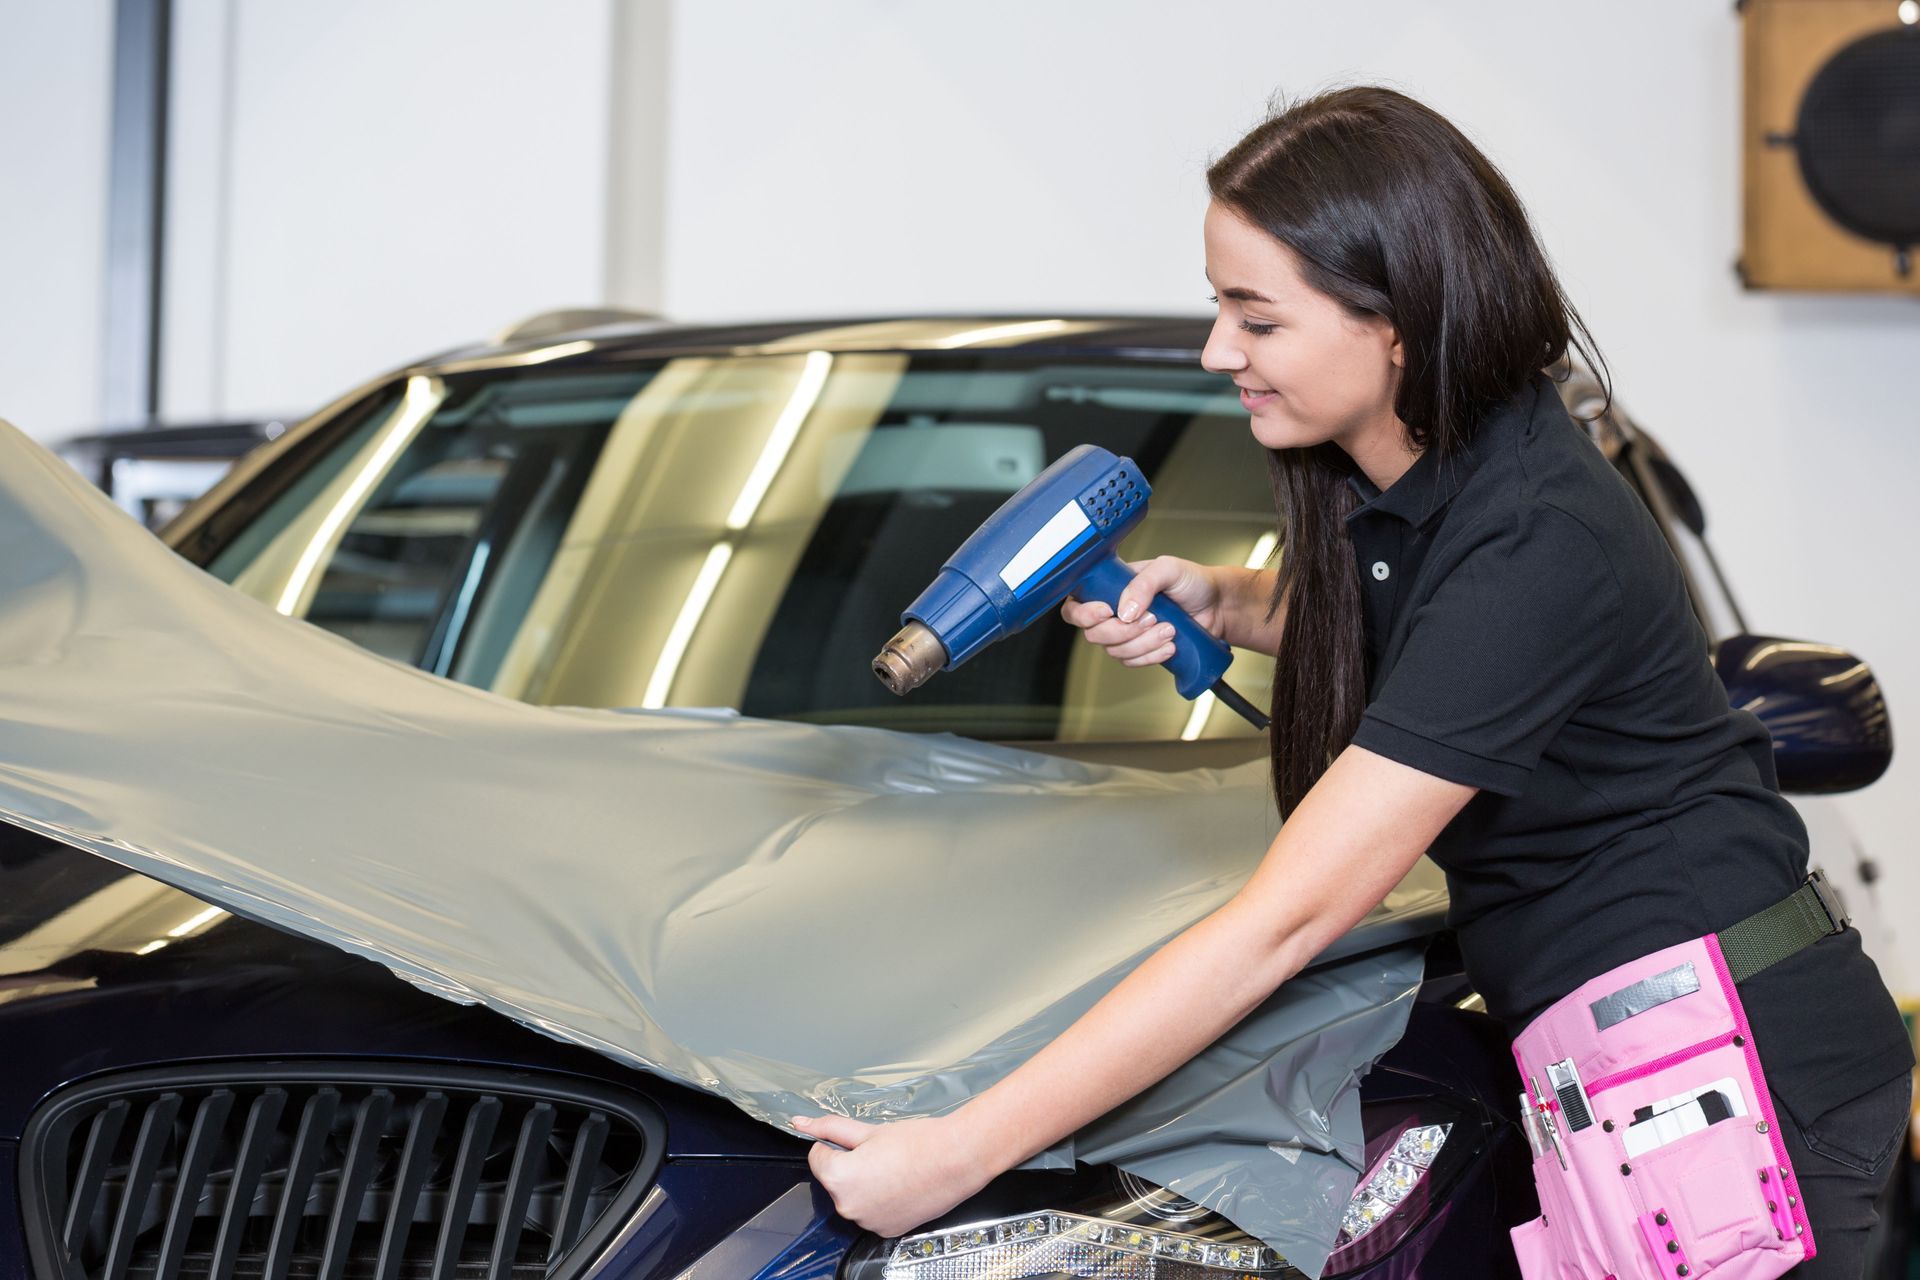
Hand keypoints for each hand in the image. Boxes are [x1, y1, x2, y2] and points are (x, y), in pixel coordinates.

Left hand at [793, 1112, 1001, 1238]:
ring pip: (854, 1196)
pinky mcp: (886, 1230)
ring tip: (893, 1168)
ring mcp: (868, 1222)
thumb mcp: (869, 1130)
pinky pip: (872, 1212)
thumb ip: (830, 1128)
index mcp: (839, 1178)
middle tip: (880, 1152)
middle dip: (850, 1165)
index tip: (856, 1142)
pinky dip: (880, 1199)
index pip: (817, 1156)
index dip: (835, 1144)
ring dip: (865, 1183)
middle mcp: (848, 1206)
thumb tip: (801, 1124)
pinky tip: (900, 1184)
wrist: (957, 1160)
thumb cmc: (918, 1142)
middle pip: (835, 1179)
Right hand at [1058, 556, 1222, 667]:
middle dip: (1123, 631)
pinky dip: (1151, 656)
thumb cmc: (1193, 582)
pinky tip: (1169, 645)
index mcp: (1111, 587)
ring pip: (1115, 651)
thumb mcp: (1168, 569)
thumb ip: (1143, 583)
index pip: (1076, 605)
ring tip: (1169, 629)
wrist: (1217, 606)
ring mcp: (1127, 633)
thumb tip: (1125, 610)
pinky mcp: (1142, 650)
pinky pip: (1133, 662)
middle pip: (1094, 634)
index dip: (1084, 614)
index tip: (1107, 611)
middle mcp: (1115, 611)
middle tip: (1152, 618)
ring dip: (1143, 644)